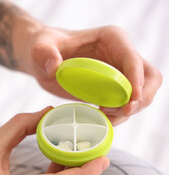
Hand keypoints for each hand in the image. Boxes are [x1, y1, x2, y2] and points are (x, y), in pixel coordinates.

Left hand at [14, 23, 161, 124]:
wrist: (41, 60)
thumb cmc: (42, 48)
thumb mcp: (39, 48)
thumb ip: (43, 54)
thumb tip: (54, 68)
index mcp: (111, 39)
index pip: (133, 59)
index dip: (137, 80)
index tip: (130, 101)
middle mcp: (121, 54)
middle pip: (150, 78)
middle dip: (142, 98)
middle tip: (121, 112)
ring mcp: (119, 72)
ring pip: (142, 94)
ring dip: (129, 111)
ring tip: (103, 116)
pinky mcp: (112, 88)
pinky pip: (125, 104)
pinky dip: (118, 116)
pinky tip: (100, 119)